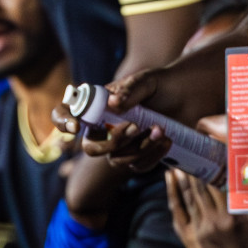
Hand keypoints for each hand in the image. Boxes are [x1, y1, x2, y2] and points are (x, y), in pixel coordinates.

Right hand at [52, 69, 175, 172]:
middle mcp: (102, 127)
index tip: (75, 126)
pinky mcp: (138, 156)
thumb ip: (129, 90)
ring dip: (139, 147)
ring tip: (160, 129)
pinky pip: (138, 166)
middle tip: (135, 126)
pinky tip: (165, 140)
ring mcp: (119, 145)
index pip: (65, 114)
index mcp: (95, 106)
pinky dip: (152, 154)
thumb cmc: (158, 84)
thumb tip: (113, 103)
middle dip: (112, 142)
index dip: (63, 121)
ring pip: (117, 159)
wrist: (184, 96)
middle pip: (91, 148)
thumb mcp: (144, 81)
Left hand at [166, 118, 247, 247]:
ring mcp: (204, 227)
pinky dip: (173, 189)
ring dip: (184, 171)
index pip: (226, 178)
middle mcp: (222, 219)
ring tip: (180, 155)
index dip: (217, 158)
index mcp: (241, 214)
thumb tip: (245, 171)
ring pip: (190, 191)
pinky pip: (178, 208)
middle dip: (198, 161)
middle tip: (192, 144)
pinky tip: (171, 175)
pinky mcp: (191, 237)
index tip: (211, 142)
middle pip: (205, 182)